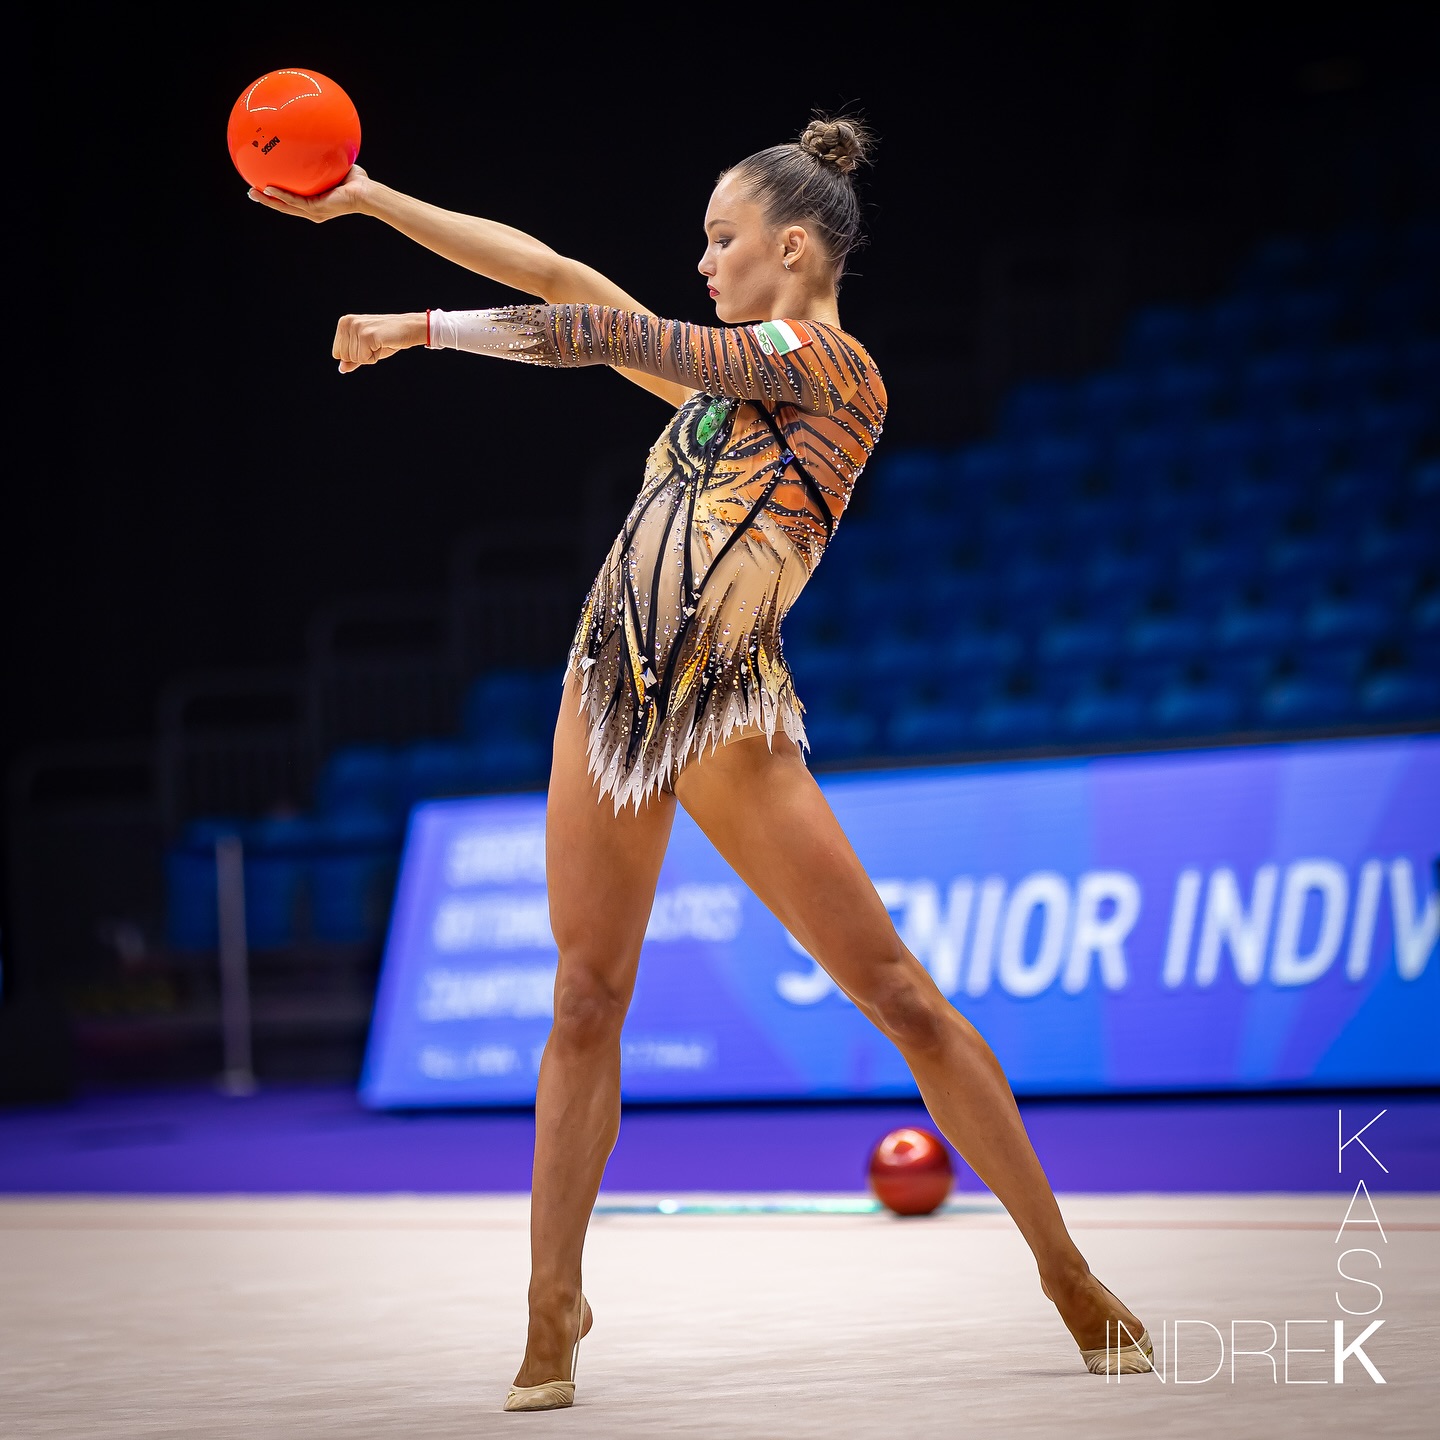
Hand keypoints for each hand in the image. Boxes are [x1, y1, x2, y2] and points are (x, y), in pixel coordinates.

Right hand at [248, 164, 370, 220]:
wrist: (366, 192)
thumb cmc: (355, 180)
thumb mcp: (333, 165)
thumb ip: (321, 157)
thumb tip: (313, 138)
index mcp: (314, 201)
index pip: (291, 200)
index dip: (276, 196)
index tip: (262, 187)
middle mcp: (313, 209)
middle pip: (283, 206)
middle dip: (266, 200)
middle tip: (251, 192)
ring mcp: (314, 211)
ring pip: (285, 207)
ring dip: (268, 200)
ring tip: (253, 193)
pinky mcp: (317, 209)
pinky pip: (294, 201)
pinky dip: (281, 195)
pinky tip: (268, 189)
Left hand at [333, 312, 427, 372]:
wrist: (407, 329)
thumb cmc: (386, 339)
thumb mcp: (366, 349)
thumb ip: (352, 359)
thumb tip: (341, 369)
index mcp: (344, 323)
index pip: (337, 353)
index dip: (355, 355)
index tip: (367, 344)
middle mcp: (348, 323)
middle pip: (345, 357)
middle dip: (362, 356)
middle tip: (375, 344)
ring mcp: (357, 328)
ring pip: (355, 359)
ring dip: (370, 356)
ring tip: (379, 343)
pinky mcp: (367, 335)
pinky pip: (364, 359)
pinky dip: (375, 357)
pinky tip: (382, 345)